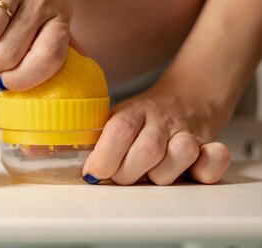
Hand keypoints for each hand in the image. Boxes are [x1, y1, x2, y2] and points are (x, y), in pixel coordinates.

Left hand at [82, 84, 231, 184]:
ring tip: (154, 171)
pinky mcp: (210, 145)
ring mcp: (188, 132)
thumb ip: (95, 139)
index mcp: (133, 112)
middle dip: (129, 173)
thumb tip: (61, 160)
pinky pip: (215, 160)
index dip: (104, 156)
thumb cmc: (143, 118)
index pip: (118, 130)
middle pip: (147, 150)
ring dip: (163, 174)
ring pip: (180, 155)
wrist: (185, 99)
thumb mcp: (114, 118)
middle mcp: (161, 121)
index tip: (93, 173)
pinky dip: (205, 169)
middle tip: (123, 175)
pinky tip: (190, 171)